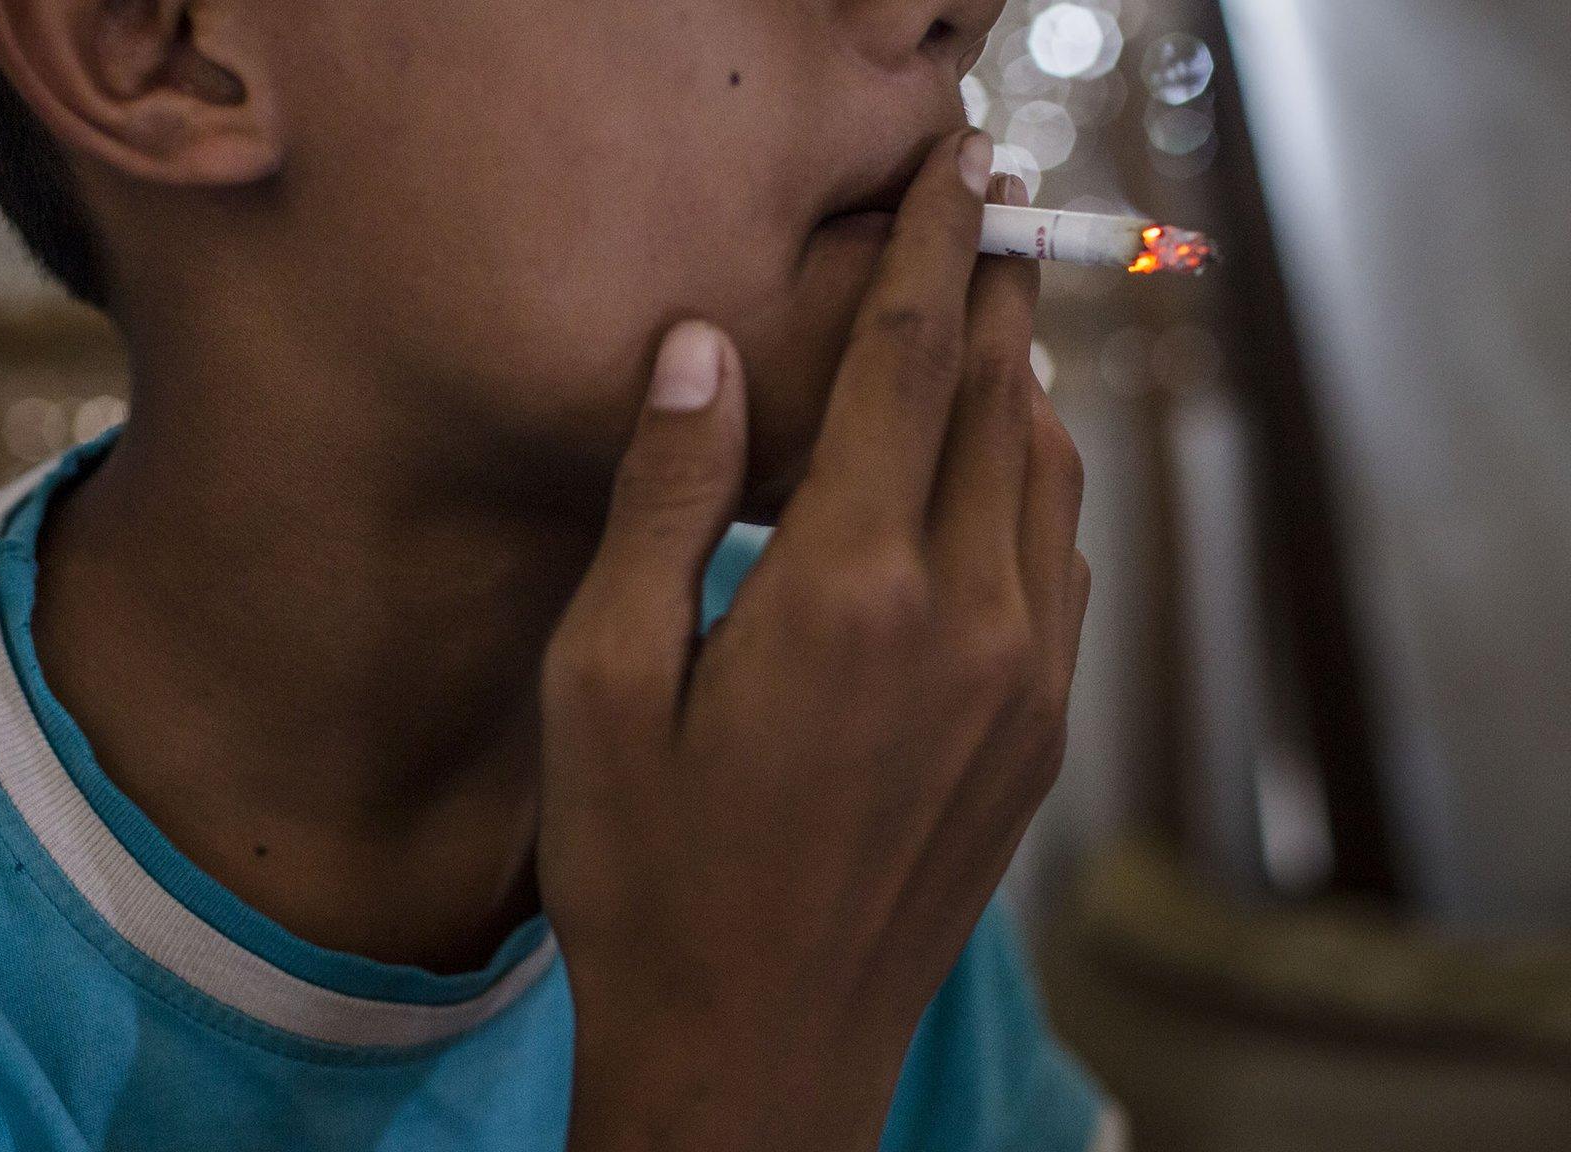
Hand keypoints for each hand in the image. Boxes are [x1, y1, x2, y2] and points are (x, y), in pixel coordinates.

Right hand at [539, 130, 1089, 1151]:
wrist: (756, 1056)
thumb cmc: (651, 878)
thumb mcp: (605, 685)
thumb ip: (665, 504)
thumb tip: (704, 352)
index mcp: (852, 593)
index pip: (910, 367)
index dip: (933, 251)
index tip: (959, 171)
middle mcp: (968, 625)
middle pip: (1001, 406)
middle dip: (993, 298)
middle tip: (990, 220)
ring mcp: (1023, 690)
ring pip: (1051, 485)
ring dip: (1024, 391)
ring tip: (993, 332)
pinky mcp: (1039, 745)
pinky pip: (1064, 573)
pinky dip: (1040, 492)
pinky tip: (1003, 481)